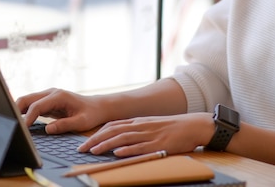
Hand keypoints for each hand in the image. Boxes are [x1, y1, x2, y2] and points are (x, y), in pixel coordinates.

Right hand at [15, 88, 105, 133]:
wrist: (97, 107)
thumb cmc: (90, 114)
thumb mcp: (81, 122)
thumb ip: (65, 125)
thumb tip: (48, 129)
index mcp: (59, 96)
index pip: (37, 106)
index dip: (28, 118)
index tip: (23, 130)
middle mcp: (51, 93)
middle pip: (27, 99)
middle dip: (16, 111)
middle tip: (10, 125)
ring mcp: (48, 96)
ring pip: (26, 101)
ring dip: (18, 111)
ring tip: (12, 125)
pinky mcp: (46, 102)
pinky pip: (31, 106)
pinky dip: (23, 112)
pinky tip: (20, 123)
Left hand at [78, 112, 213, 156]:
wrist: (193, 125)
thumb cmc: (172, 127)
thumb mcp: (151, 125)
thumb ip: (136, 130)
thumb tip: (119, 140)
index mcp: (138, 121)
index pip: (112, 125)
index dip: (97, 133)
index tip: (85, 142)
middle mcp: (141, 126)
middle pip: (113, 131)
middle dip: (95, 140)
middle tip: (82, 149)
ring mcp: (149, 135)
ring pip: (124, 139)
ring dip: (107, 145)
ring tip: (94, 151)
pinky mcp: (159, 144)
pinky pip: (141, 147)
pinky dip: (128, 150)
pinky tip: (117, 153)